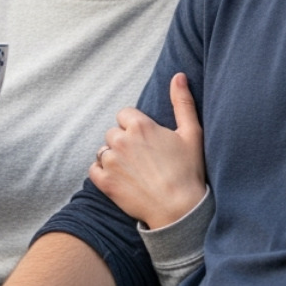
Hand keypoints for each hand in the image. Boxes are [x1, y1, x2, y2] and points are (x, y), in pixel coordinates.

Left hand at [89, 72, 205, 228]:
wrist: (179, 210)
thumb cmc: (188, 171)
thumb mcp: (192, 133)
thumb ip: (182, 102)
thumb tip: (178, 75)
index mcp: (140, 125)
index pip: (125, 114)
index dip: (135, 127)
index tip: (148, 141)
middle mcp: (121, 140)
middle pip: (113, 132)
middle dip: (124, 142)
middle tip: (143, 159)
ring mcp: (110, 161)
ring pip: (104, 151)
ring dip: (114, 158)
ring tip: (134, 171)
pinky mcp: (104, 182)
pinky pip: (93, 169)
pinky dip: (103, 174)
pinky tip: (121, 180)